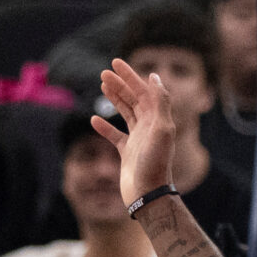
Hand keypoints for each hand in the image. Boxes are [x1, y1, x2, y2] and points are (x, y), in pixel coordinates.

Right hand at [94, 57, 178, 206]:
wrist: (148, 194)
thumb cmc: (155, 163)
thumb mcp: (161, 129)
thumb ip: (160, 102)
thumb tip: (154, 76)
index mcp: (157, 119)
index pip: (143, 91)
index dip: (129, 76)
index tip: (115, 63)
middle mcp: (149, 127)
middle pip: (134, 99)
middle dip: (120, 85)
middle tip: (103, 73)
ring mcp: (138, 140)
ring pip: (125, 113)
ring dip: (114, 99)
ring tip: (101, 86)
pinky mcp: (127, 153)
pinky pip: (115, 136)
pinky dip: (105, 127)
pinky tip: (94, 119)